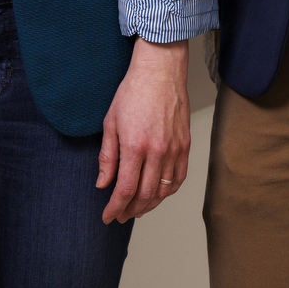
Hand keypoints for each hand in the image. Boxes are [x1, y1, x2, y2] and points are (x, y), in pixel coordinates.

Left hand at [97, 37, 189, 223]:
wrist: (160, 71)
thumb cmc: (133, 92)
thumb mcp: (111, 123)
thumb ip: (107, 157)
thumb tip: (103, 184)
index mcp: (135, 145)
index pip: (125, 189)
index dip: (115, 207)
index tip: (108, 216)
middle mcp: (157, 150)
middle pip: (146, 195)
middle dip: (131, 210)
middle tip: (121, 215)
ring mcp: (174, 148)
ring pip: (164, 190)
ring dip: (150, 205)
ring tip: (138, 208)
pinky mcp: (185, 144)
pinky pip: (179, 177)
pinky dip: (169, 191)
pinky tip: (159, 193)